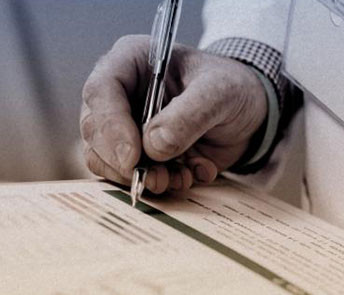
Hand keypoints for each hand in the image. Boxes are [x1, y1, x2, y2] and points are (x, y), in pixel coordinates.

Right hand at [80, 35, 267, 192]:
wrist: (249, 112)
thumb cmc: (231, 87)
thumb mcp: (219, 93)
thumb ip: (188, 116)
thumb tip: (152, 147)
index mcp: (131, 61)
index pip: (101, 91)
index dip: (110, 126)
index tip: (132, 157)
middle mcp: (120, 94)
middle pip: (95, 131)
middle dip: (124, 162)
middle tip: (157, 178)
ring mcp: (125, 126)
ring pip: (105, 159)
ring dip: (141, 177)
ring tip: (179, 177)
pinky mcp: (137, 154)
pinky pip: (129, 176)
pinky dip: (158, 184)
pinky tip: (189, 175)